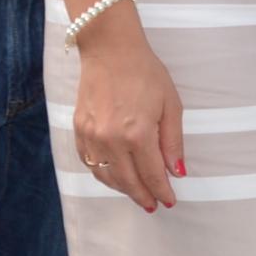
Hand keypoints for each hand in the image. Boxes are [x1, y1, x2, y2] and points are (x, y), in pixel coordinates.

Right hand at [70, 30, 184, 212]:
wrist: (110, 50)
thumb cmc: (145, 73)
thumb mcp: (171, 105)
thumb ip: (173, 142)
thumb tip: (176, 172)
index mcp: (138, 134)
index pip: (152, 174)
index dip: (162, 191)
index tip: (169, 201)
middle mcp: (111, 139)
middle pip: (128, 181)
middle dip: (143, 196)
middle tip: (153, 205)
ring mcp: (91, 136)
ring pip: (107, 176)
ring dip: (123, 188)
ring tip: (136, 192)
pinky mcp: (79, 130)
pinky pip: (90, 162)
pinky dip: (103, 174)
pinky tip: (114, 176)